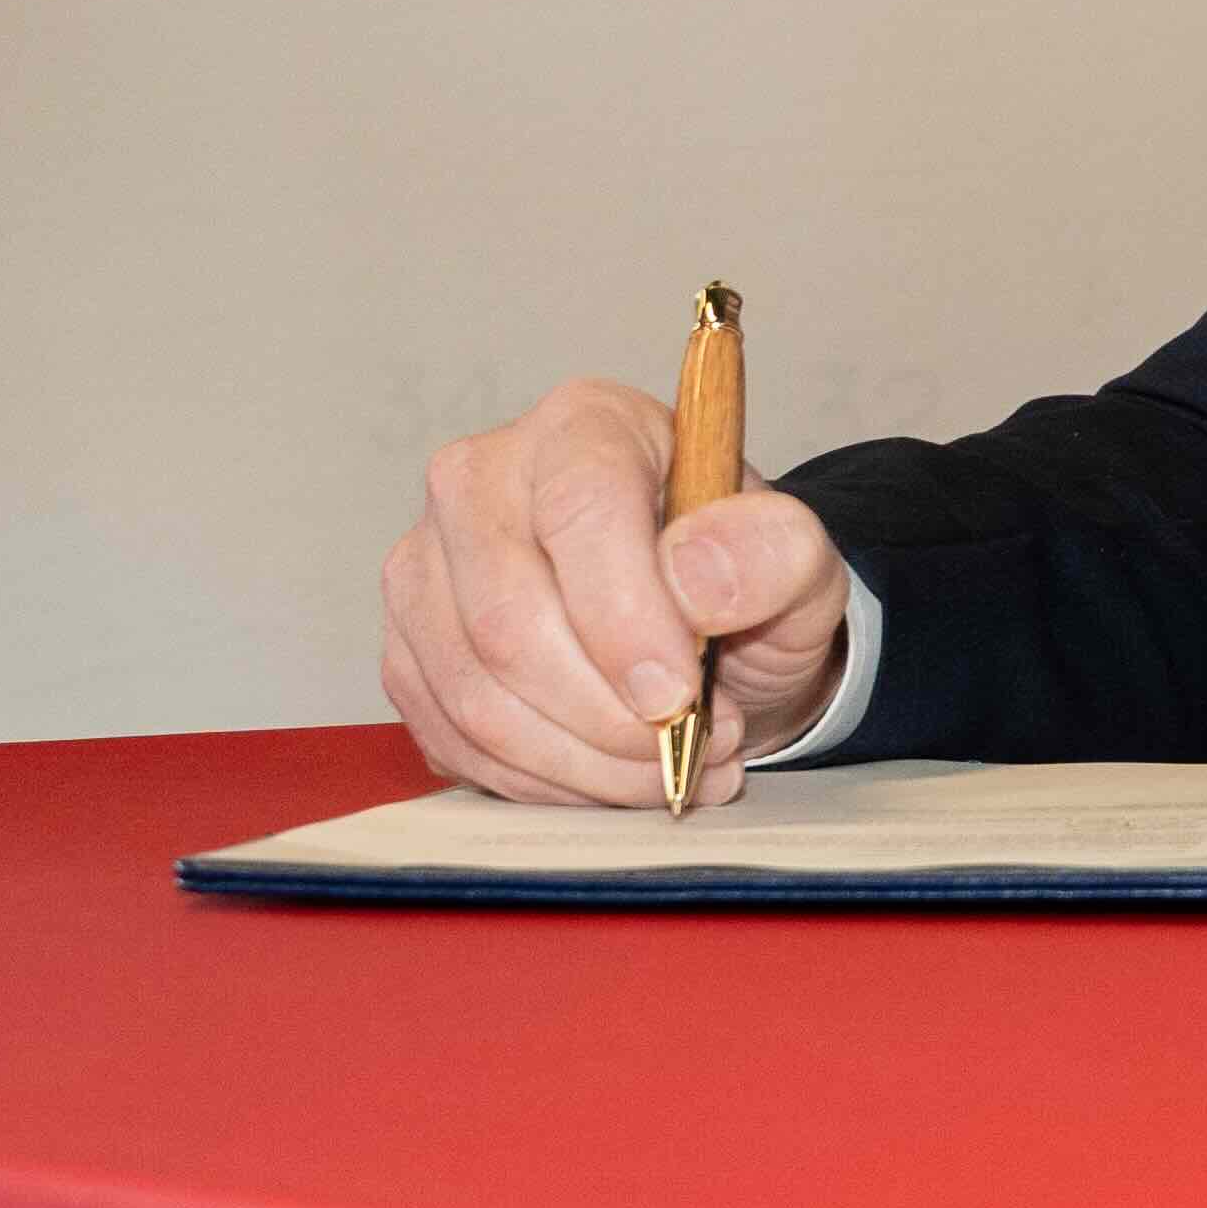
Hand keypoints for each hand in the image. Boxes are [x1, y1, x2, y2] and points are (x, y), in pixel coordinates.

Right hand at [376, 378, 852, 807]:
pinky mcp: (408, 651)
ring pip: (476, 695)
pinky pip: (455, 740)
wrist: (702, 630)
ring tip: (671, 765)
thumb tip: (696, 575)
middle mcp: (481, 480)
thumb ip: (774, 554)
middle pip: (508, 620)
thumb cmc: (741, 579)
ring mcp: (427, 567)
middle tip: (696, 742)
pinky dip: (544, 781)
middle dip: (609, 715)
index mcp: (585, 425)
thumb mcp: (798, 561)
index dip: (625, 617)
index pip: (581, 508)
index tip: (680, 695)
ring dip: (584, 762)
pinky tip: (611, 776)